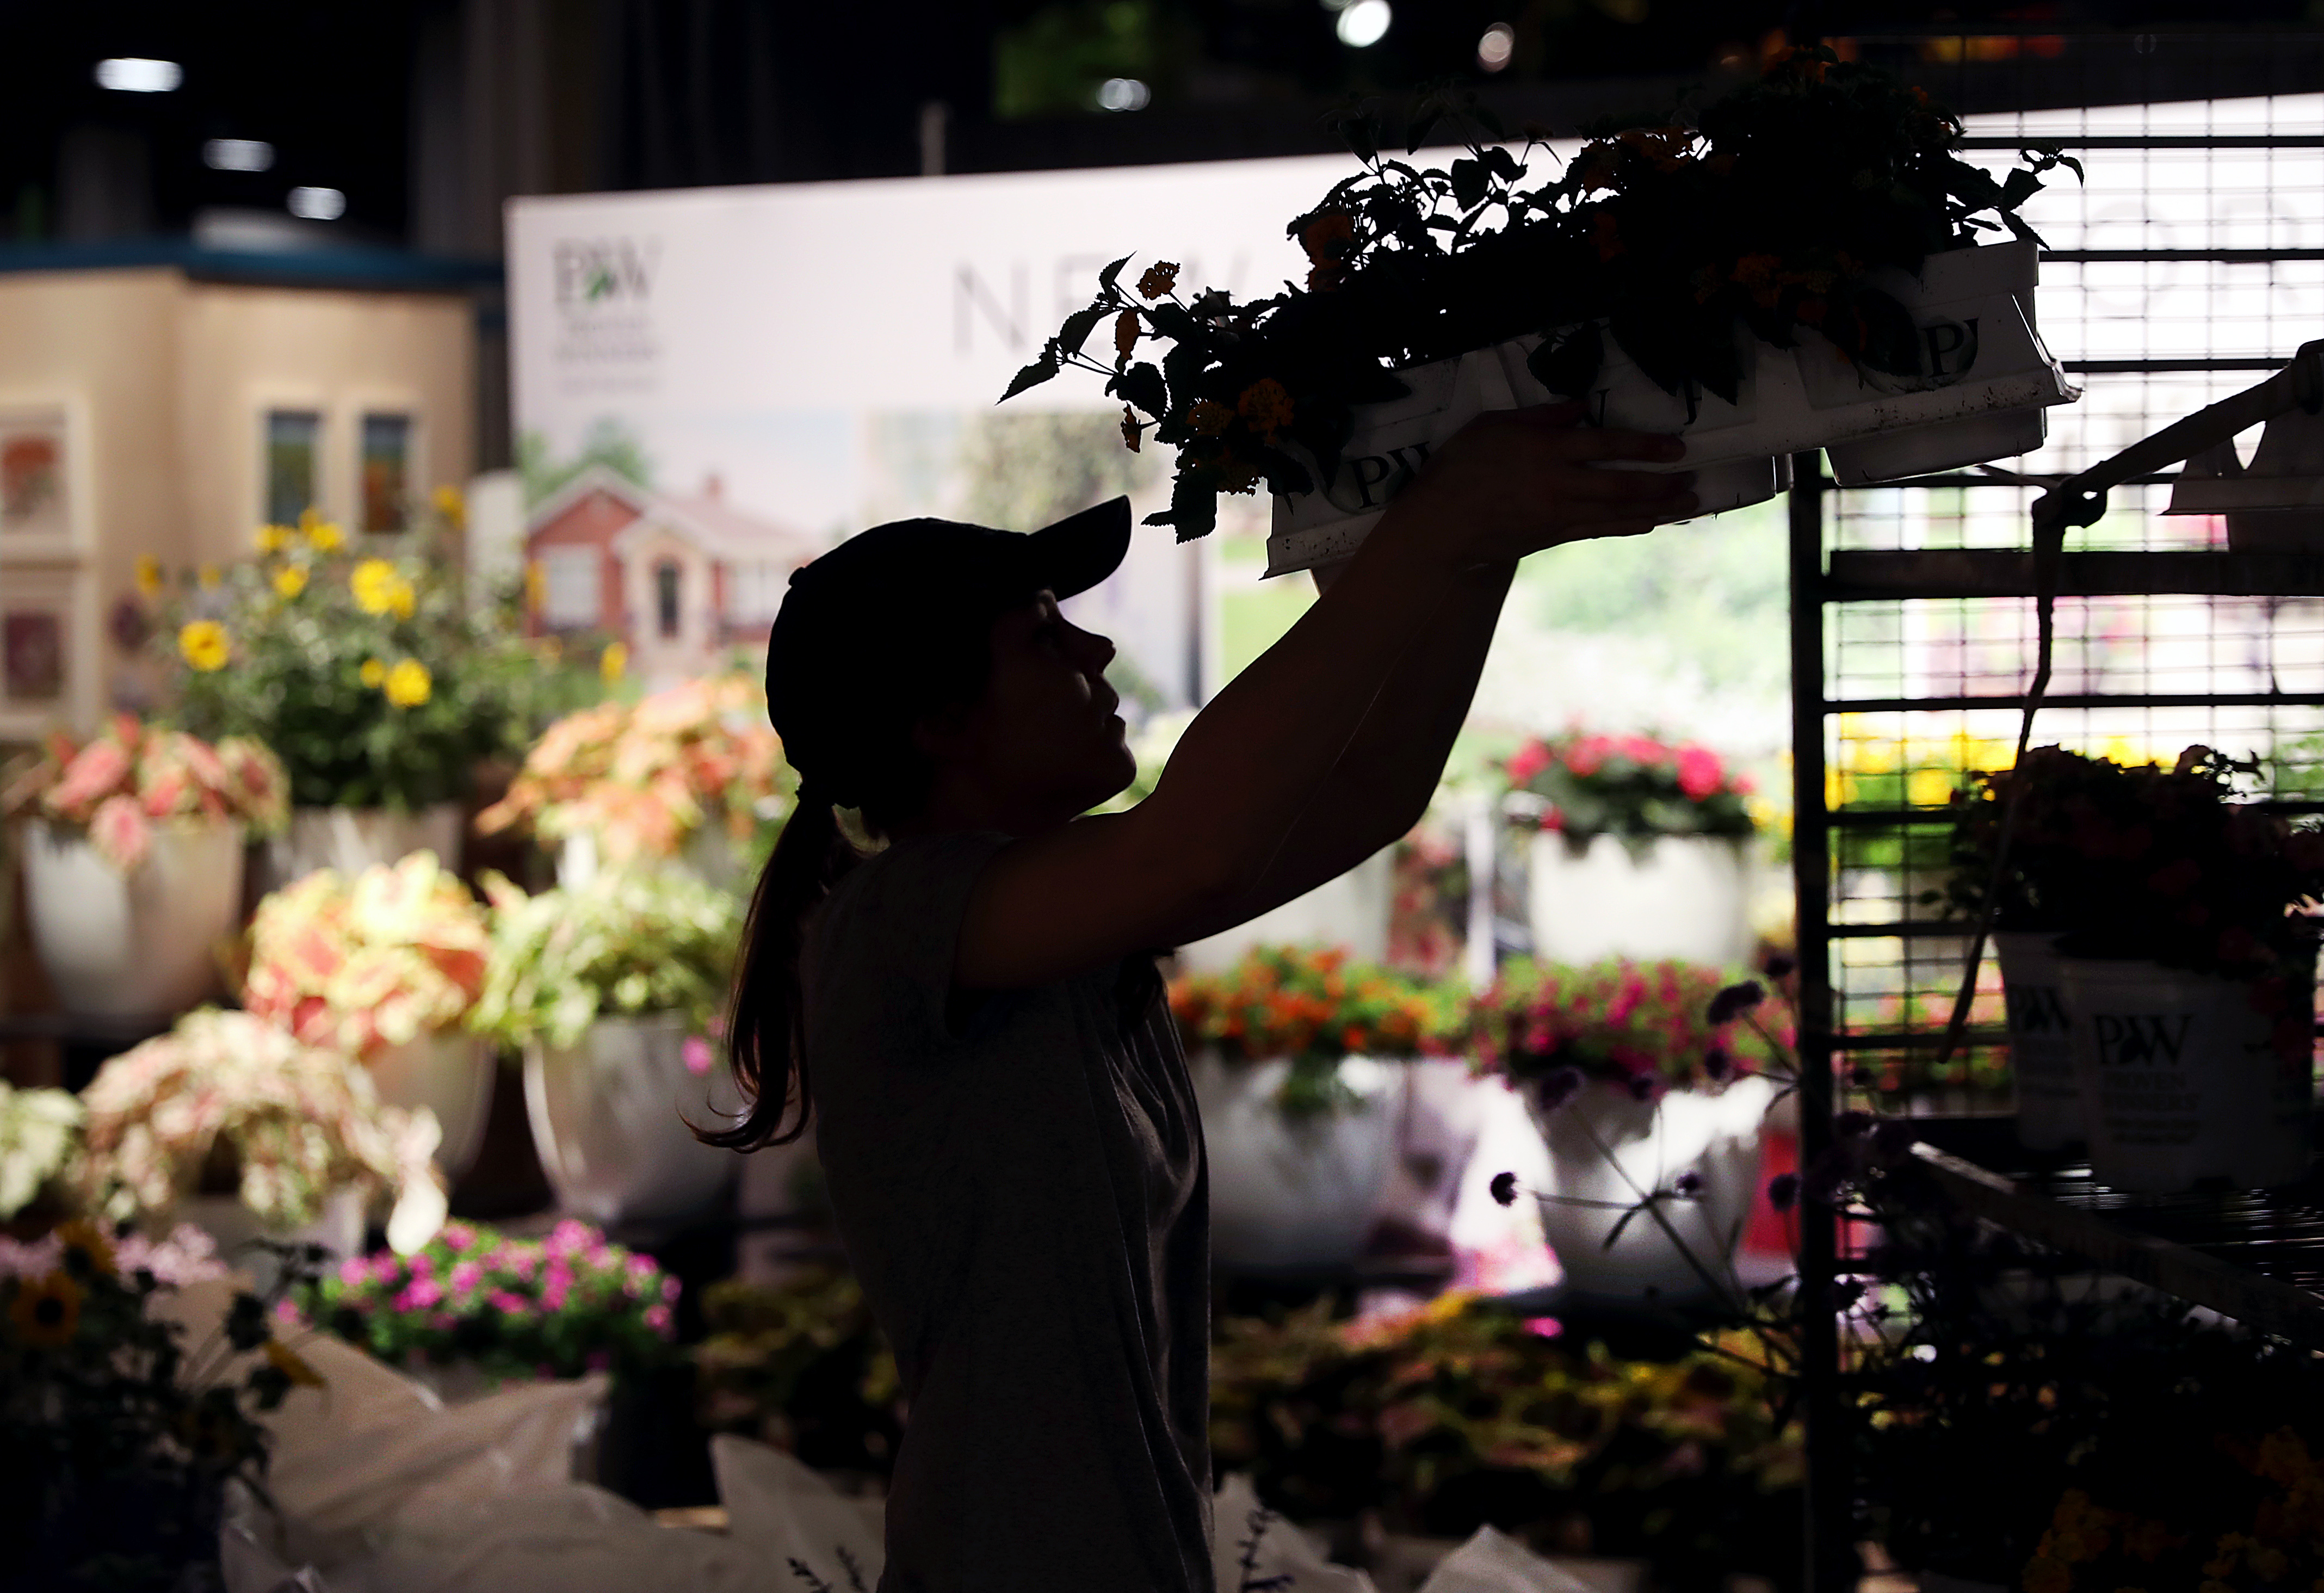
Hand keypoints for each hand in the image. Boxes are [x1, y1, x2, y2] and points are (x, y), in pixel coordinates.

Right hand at [1385, 402, 1695, 566]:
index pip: (1606, 444)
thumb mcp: (1493, 425)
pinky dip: (1627, 526)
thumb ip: (1540, 416)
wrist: (1440, 526)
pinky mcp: (1552, 536)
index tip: (1676, 447)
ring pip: (1616, 511)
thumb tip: (1579, 408)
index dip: (1645, 445)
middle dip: (1661, 484)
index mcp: (1544, 450)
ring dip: (1656, 508)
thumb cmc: (1459, 468)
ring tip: (1686, 504)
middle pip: (1621, 484)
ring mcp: (1558, 514)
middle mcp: (1558, 484)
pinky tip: (1648, 523)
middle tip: (1692, 480)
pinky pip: (1599, 530)